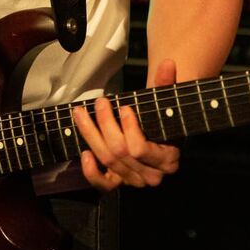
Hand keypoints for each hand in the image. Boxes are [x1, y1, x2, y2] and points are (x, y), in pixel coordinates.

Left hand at [72, 59, 180, 191]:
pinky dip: (91, 171)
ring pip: (108, 161)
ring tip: (81, 114)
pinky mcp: (120, 182)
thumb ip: (166, 83)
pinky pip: (104, 185)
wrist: (158, 132)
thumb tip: (168, 63)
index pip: (141, 149)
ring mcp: (134, 180)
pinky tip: (84, 152)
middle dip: (105, 124)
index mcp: (168, 158)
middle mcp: (152, 174)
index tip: (123, 107)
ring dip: (91, 135)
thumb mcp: (164, 101)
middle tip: (99, 102)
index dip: (129, 128)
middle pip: (120, 153)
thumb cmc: (160, 117)